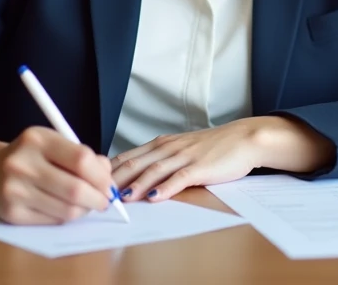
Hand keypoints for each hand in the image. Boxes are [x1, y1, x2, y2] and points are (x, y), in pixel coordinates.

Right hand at [0, 126, 113, 224]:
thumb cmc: (30, 156)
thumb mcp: (53, 144)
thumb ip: (82, 156)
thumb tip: (108, 178)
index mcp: (37, 139)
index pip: (81, 159)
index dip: (101, 175)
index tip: (108, 183)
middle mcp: (22, 164)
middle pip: (76, 189)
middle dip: (98, 198)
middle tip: (104, 200)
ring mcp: (15, 191)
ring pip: (66, 210)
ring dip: (85, 210)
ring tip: (86, 204)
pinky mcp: (12, 214)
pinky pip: (53, 221)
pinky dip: (67, 217)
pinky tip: (66, 209)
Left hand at [111, 117, 334, 201]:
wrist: (245, 139)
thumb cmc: (214, 147)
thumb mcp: (182, 149)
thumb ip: (161, 160)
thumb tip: (136, 178)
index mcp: (163, 143)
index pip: (129, 156)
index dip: (109, 170)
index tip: (92, 182)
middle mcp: (170, 147)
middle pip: (136, 163)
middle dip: (115, 180)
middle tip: (98, 193)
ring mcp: (185, 156)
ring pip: (154, 170)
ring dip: (135, 185)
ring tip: (121, 198)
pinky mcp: (201, 167)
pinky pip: (179, 178)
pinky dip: (165, 188)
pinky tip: (154, 197)